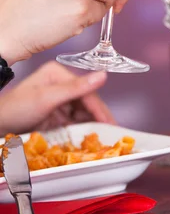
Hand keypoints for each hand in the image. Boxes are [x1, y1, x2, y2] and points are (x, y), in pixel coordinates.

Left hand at [0, 61, 114, 136]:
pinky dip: (80, 131)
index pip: (86, 90)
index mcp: (58, 74)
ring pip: (81, 114)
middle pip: (86, 102)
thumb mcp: (46, 98)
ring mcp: (57, 102)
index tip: (110, 123)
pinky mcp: (54, 117)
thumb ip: (75, 88)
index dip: (99, 108)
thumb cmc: (15, 109)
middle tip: (111, 133)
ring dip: (90, 125)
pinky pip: (72, 123)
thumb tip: (103, 75)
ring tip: (102, 139)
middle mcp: (60, 85)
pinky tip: (88, 139)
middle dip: (97, 118)